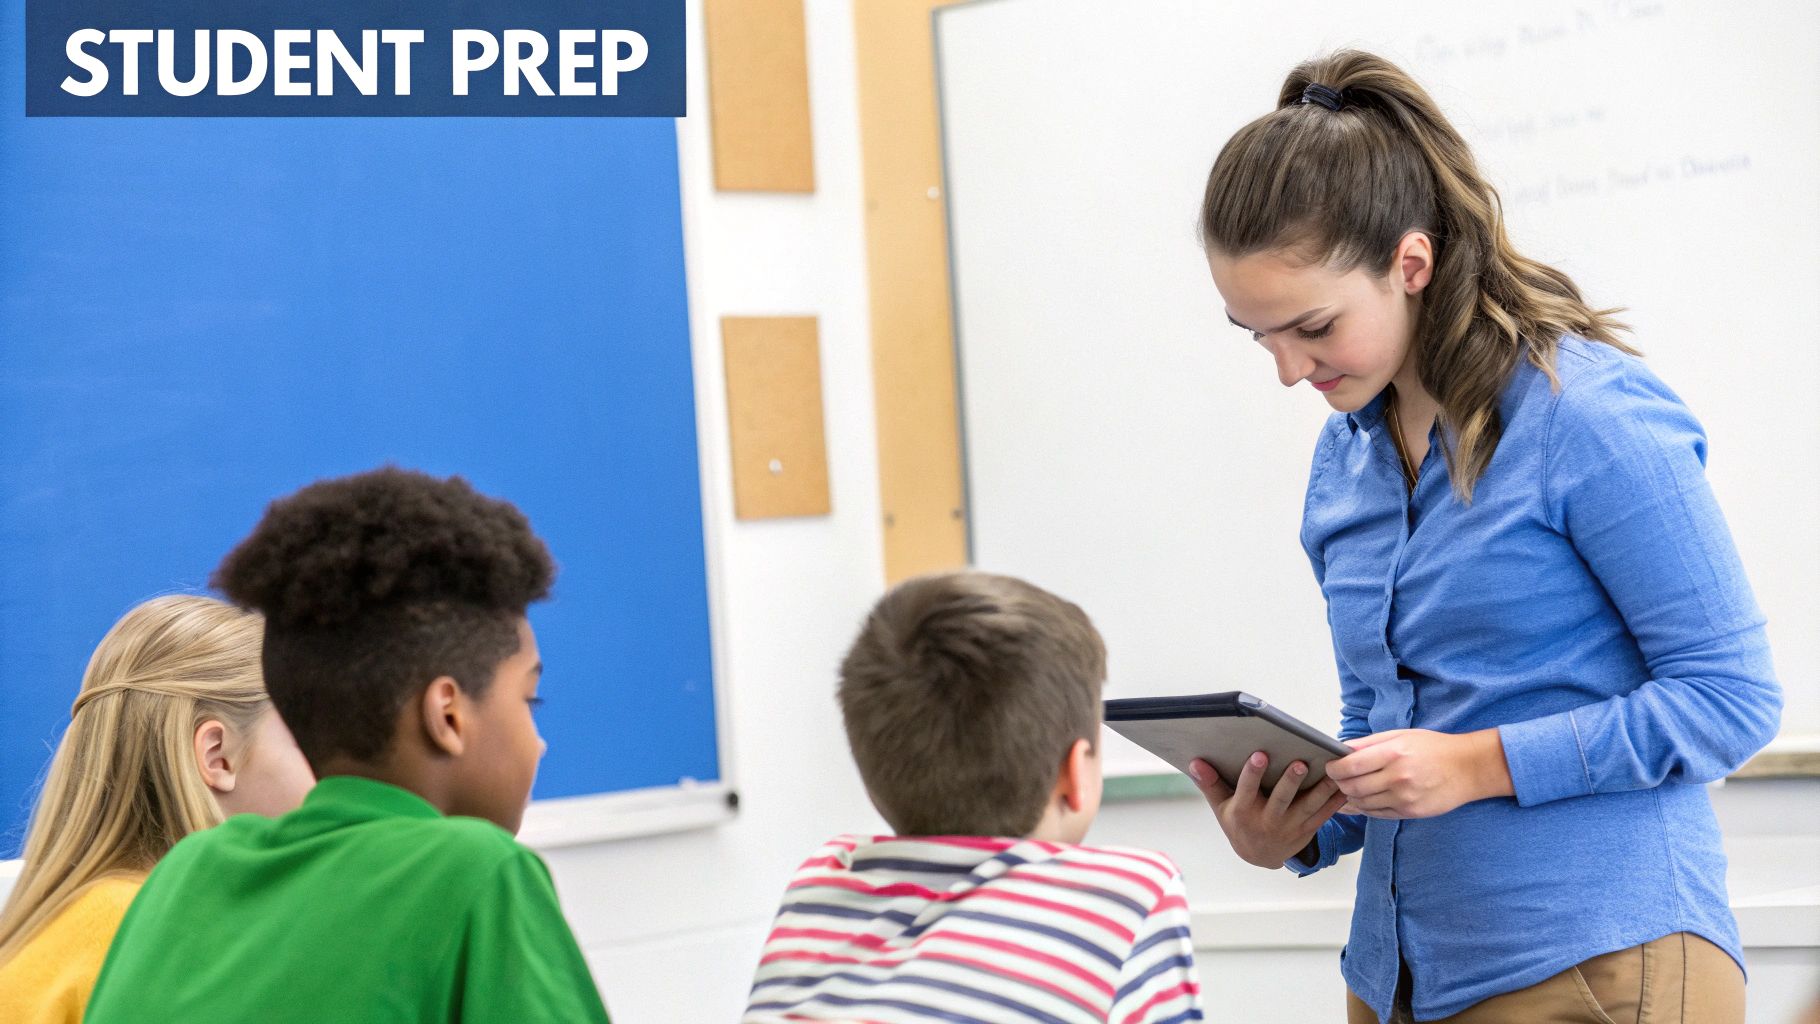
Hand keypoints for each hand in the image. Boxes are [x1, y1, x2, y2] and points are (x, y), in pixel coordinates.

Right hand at [1189, 752, 1347, 869]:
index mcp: (1244, 812)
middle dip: (1290, 781)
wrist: (1260, 856)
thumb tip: (1195, 762)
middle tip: (1299, 763)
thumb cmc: (1238, 823)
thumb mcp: (1220, 807)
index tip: (1260, 755)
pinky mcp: (1308, 828)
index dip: (1253, 773)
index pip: (1247, 790)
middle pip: (1281, 799)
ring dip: (1321, 789)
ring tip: (1331, 771)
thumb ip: (1210, 784)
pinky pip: (1325, 813)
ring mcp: (1290, 827)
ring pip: (1308, 806)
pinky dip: (1336, 799)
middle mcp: (1267, 821)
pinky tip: (1344, 783)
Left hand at [1325, 728, 1513, 818]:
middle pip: (1352, 787)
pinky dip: (1365, 807)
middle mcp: (1397, 777)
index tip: (1330, 766)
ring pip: (1362, 803)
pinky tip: (1364, 799)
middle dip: (1338, 784)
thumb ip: (1369, 743)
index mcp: (1393, 753)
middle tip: (1336, 779)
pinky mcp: (1410, 813)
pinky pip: (1377, 814)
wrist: (1469, 768)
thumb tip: (1341, 749)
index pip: (1350, 766)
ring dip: (1350, 797)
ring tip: (1350, 788)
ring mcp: (1404, 798)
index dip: (1333, 769)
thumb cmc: (1434, 748)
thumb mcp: (1401, 735)